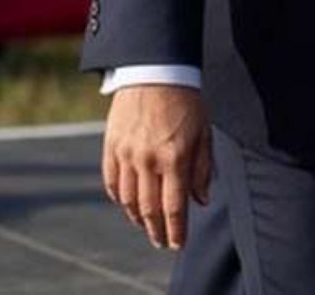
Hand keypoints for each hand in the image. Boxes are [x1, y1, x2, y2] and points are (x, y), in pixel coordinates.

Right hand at [101, 84, 211, 249]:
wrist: (155, 70)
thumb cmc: (186, 100)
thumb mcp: (203, 132)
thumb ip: (201, 168)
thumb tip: (200, 200)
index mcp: (174, 158)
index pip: (173, 207)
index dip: (176, 230)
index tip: (177, 243)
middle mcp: (147, 160)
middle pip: (149, 209)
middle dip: (156, 231)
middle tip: (162, 242)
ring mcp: (126, 154)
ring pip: (128, 199)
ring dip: (137, 218)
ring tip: (146, 226)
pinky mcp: (111, 146)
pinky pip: (111, 182)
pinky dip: (119, 198)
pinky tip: (127, 204)